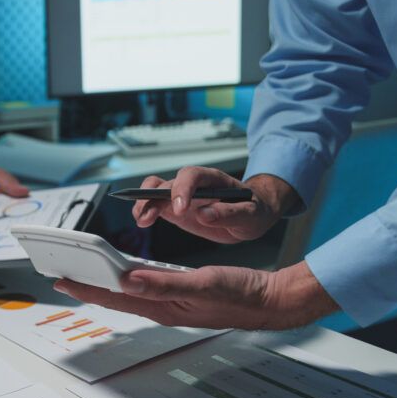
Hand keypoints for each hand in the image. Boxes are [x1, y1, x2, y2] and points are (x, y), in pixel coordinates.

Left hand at [54, 260, 338, 330]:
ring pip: (129, 293)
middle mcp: (163, 307)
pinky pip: (146, 288)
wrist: (270, 300)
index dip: (86, 288)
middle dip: (88, 286)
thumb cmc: (241, 294)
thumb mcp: (203, 283)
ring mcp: (172, 303)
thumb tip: (127, 280)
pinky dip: (129, 279)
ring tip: (84, 274)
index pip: (114, 297)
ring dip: (105, 284)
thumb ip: (164, 283)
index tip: (61, 281)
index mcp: (163, 306)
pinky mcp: (181, 295)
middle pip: (116, 296)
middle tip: (63, 276)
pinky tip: (124, 274)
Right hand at [132, 168, 298, 243]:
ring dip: (144, 203)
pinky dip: (144, 211)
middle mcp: (194, 184)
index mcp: (213, 180)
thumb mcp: (251, 215)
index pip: (192, 175)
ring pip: (155, 190)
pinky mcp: (175, 209)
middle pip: (168, 182)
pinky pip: (154, 204)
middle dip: (154, 197)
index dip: (182, 189)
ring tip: (142, 220)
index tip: (181, 209)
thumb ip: (230, 214)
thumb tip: (206, 214)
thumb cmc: (253, 210)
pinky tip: (143, 221)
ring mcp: (182, 195)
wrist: (251, 216)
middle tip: (150, 215)